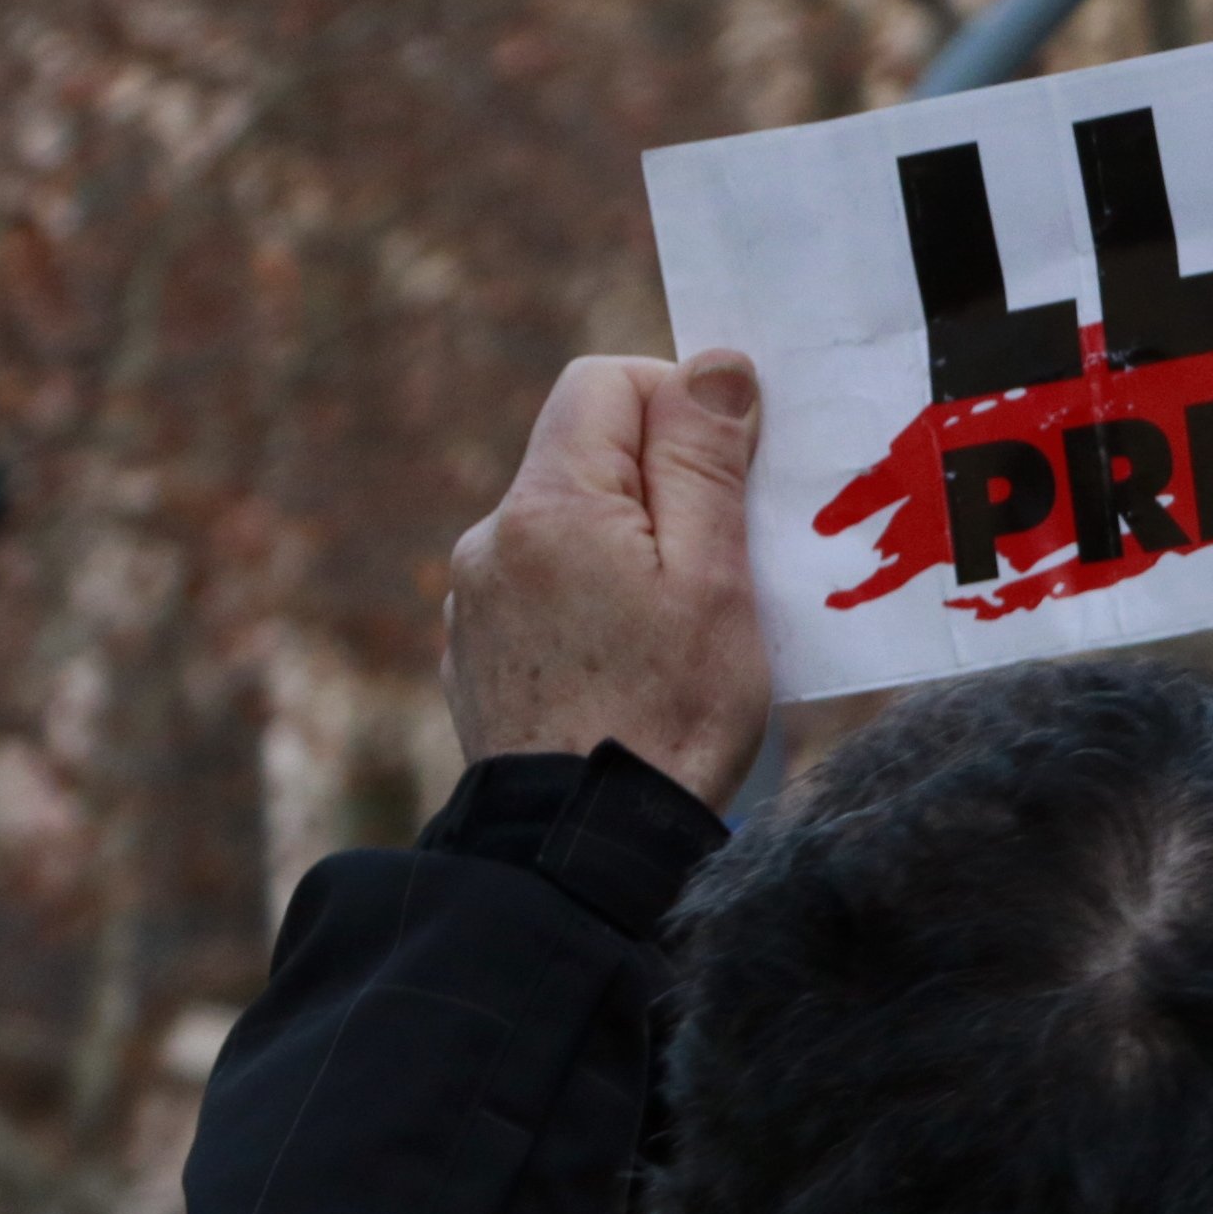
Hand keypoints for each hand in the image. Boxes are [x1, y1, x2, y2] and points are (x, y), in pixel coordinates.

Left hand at [443, 353, 771, 805]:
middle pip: (587, 456)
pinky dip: (593, 605)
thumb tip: (715, 362)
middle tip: (727, 564)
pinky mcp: (479, 656)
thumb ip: (706, 461)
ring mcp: (477, 601)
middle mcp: (494, 539)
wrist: (582, 851)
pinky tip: (631, 669)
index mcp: (551, 505)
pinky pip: (546, 591)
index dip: (680, 405)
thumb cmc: (667, 718)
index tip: (735, 474)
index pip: (606, 382)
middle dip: (664, 486)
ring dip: (630, 551)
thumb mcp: (716, 579)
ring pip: (570, 528)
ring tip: (681, 632)